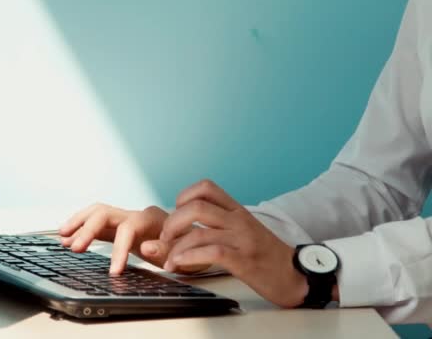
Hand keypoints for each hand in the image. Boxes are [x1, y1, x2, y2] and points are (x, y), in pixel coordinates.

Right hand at [59, 204, 209, 274]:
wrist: (193, 240)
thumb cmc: (190, 247)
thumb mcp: (185, 253)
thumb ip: (166, 249)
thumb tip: (145, 246)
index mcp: (152, 218)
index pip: (129, 228)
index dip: (119, 250)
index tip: (114, 272)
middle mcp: (135, 214)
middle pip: (105, 214)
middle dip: (87, 230)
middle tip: (74, 248)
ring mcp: (125, 218)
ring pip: (97, 213)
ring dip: (78, 223)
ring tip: (62, 237)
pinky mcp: (118, 226)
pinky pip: (96, 222)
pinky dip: (80, 227)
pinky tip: (67, 237)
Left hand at [160, 179, 307, 307]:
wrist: (297, 276)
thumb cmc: (267, 256)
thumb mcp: (244, 231)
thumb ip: (221, 225)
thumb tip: (187, 227)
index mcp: (238, 211)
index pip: (206, 187)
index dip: (184, 196)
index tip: (176, 213)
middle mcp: (239, 221)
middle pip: (195, 207)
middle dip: (172, 223)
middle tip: (166, 238)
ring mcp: (242, 240)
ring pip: (199, 233)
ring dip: (176, 247)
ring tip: (169, 259)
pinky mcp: (244, 261)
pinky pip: (211, 253)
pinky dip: (189, 258)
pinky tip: (181, 265)